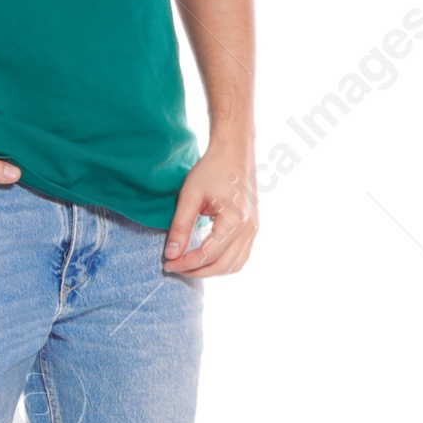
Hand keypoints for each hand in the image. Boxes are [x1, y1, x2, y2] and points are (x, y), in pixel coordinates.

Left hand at [162, 142, 258, 276]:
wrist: (235, 151)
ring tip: (189, 266)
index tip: (167, 263)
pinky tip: (206, 259)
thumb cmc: (212, 169)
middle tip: (175, 267)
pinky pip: (241, 256)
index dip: (186, 262)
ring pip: (234, 266)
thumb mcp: (190, 195)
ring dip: (211, 271)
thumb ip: (180, 226)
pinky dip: (224, 264)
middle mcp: (249, 228)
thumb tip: (172, 254)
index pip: (208, 254)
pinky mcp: (253, 228)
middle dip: (197, 271)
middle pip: (223, 266)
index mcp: (235, 220)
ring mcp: (254, 229)